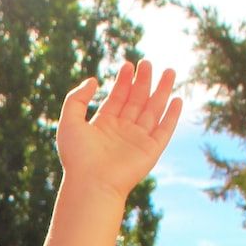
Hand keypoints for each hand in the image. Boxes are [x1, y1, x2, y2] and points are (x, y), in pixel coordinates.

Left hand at [56, 59, 182, 198]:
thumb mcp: (69, 122)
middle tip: (147, 62)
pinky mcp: (151, 150)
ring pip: (153, 110)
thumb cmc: (77, 156)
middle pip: (136, 101)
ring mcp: (137, 140)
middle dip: (143, 81)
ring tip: (169, 71)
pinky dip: (172, 115)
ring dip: (161, 91)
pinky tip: (176, 99)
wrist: (91, 183)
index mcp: (103, 125)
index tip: (127, 64)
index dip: (123, 81)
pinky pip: (165, 129)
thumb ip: (76, 99)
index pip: (117, 98)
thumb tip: (93, 80)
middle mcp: (122, 131)